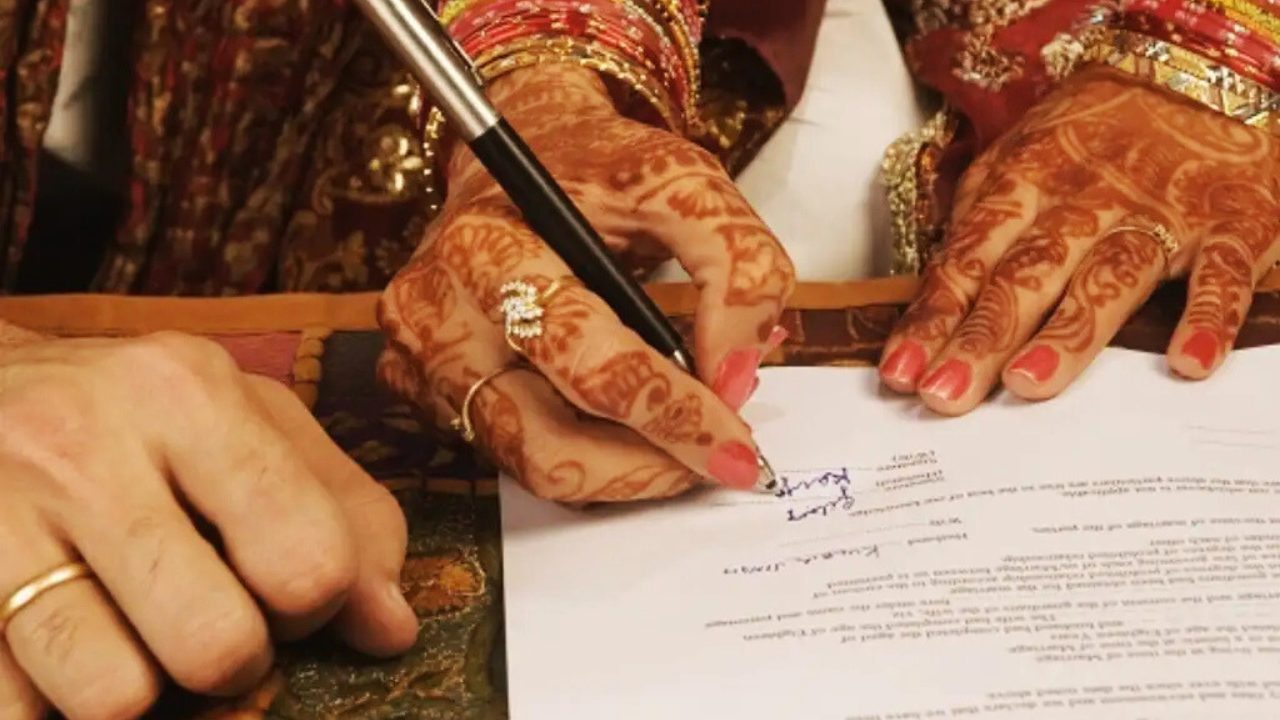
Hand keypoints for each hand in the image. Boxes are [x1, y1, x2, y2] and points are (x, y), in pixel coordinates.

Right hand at [0, 332, 417, 719]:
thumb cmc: (146, 416)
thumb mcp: (256, 425)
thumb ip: (345, 515)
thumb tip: (392, 631)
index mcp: (189, 393)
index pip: (306, 564)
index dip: (314, 604)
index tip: (286, 587)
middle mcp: (85, 446)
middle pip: (217, 646)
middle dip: (233, 660)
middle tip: (211, 619)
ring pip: (114, 699)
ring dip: (142, 691)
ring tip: (134, 634)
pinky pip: (20, 713)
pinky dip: (55, 704)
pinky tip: (62, 645)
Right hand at [379, 64, 793, 502]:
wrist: (522, 153)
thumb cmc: (596, 170)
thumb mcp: (683, 182)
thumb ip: (736, 262)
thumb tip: (737, 375)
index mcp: (487, 246)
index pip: (582, 355)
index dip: (668, 410)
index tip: (734, 445)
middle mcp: (438, 310)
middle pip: (544, 435)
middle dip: (645, 464)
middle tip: (712, 461)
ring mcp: (425, 359)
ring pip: (530, 463)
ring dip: (621, 475)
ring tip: (681, 450)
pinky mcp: (428, 391)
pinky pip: (517, 457)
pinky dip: (589, 461)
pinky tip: (633, 430)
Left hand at [879, 66, 1279, 414]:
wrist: (1191, 74)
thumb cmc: (1086, 135)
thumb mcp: (1016, 160)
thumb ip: (976, 225)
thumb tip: (928, 297)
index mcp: (1022, 186)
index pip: (966, 262)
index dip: (932, 319)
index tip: (899, 373)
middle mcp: (1083, 203)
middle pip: (1024, 277)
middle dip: (982, 337)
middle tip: (945, 395)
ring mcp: (1157, 214)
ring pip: (1107, 277)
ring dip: (1068, 333)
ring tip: (1029, 384)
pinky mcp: (1229, 224)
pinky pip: (1220, 274)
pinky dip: (1208, 316)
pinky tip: (1187, 361)